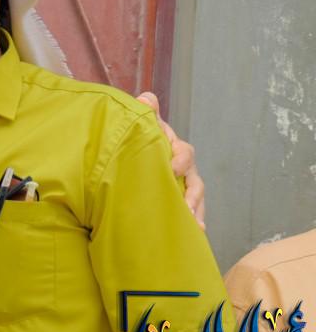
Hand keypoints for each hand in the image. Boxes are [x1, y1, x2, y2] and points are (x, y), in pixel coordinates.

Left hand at [136, 92, 205, 229]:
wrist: (133, 155)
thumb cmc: (140, 140)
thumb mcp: (143, 128)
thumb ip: (147, 114)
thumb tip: (146, 98)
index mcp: (173, 148)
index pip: (183, 152)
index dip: (180, 159)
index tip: (172, 169)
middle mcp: (183, 168)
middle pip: (195, 180)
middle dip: (192, 195)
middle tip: (187, 207)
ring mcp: (183, 185)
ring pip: (196, 199)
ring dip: (196, 211)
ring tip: (195, 226)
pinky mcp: (180, 201)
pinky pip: (192, 212)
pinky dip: (195, 222)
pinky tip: (197, 234)